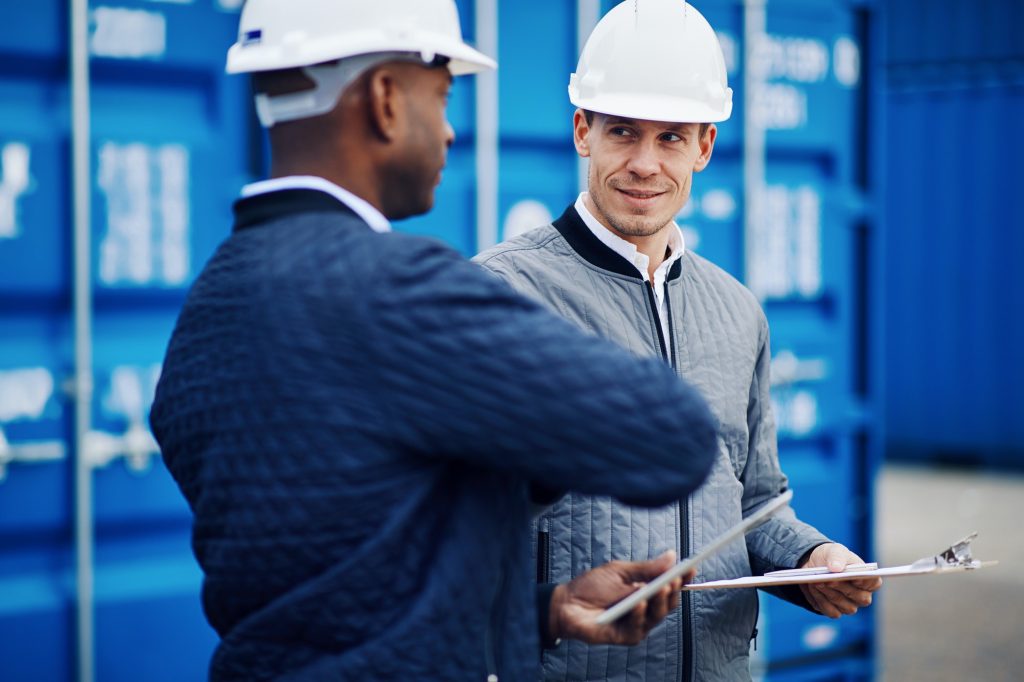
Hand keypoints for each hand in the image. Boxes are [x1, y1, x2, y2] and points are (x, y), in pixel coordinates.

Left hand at [549, 550, 693, 645]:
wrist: (566, 604)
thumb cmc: (591, 587)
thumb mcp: (619, 571)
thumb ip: (645, 568)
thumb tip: (671, 556)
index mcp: (645, 591)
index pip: (669, 586)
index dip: (682, 578)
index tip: (691, 567)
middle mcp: (645, 609)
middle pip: (668, 602)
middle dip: (673, 589)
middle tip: (675, 578)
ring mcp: (637, 623)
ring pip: (657, 615)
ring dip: (659, 600)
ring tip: (660, 587)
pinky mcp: (627, 636)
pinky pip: (639, 626)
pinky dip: (639, 614)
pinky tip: (638, 603)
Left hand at [798, 543, 882, 618]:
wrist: (814, 566)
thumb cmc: (831, 558)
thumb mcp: (834, 551)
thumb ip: (837, 557)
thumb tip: (836, 568)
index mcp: (868, 578)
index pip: (874, 583)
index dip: (866, 582)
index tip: (855, 577)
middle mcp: (863, 595)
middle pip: (860, 597)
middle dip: (843, 588)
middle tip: (829, 580)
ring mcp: (850, 606)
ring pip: (846, 606)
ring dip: (829, 593)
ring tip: (817, 582)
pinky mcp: (835, 611)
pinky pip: (832, 611)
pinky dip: (821, 600)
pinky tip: (813, 589)